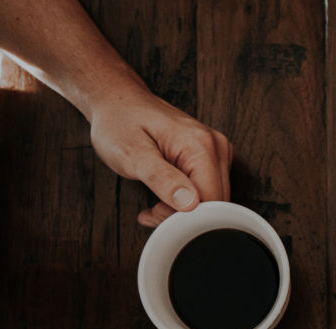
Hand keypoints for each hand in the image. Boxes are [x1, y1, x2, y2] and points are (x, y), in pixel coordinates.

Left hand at [87, 85, 231, 226]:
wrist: (119, 103)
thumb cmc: (120, 123)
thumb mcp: (132, 154)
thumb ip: (161, 179)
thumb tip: (189, 203)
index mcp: (201, 145)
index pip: (211, 200)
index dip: (186, 217)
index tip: (156, 214)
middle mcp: (215, 146)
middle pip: (216, 201)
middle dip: (184, 215)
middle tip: (152, 211)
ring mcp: (216, 151)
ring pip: (213, 199)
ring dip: (184, 210)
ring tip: (156, 203)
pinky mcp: (212, 157)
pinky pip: (208, 190)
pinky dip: (187, 201)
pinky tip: (166, 196)